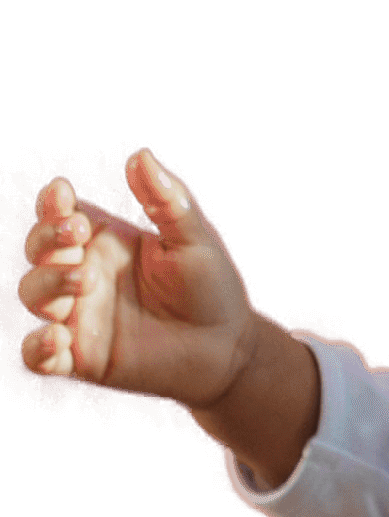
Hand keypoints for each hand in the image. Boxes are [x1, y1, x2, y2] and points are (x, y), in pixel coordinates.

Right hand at [19, 152, 320, 483]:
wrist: (227, 347)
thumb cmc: (210, 287)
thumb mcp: (193, 239)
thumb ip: (166, 200)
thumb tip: (140, 157)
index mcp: (103, 241)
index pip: (59, 215)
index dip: (51, 204)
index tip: (62, 194)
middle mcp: (83, 275)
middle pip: (39, 250)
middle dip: (47, 238)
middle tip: (76, 235)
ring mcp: (78, 317)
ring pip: (34, 294)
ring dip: (47, 283)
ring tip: (84, 279)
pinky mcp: (81, 359)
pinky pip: (38, 355)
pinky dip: (37, 348)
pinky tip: (58, 338)